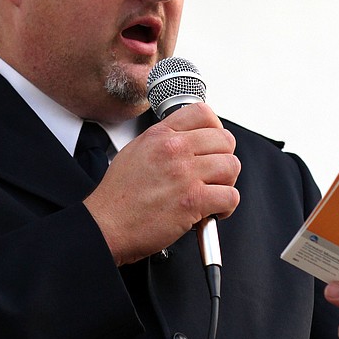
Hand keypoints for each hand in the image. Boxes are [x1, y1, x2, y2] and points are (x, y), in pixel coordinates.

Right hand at [83, 104, 239, 265]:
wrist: (106, 225)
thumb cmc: (118, 197)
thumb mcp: (135, 152)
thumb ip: (163, 142)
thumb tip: (188, 142)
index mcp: (160, 135)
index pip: (204, 113)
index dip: (215, 130)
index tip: (212, 146)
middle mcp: (174, 149)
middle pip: (225, 140)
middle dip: (224, 159)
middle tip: (214, 175)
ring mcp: (184, 174)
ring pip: (231, 166)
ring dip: (226, 183)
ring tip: (213, 194)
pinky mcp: (193, 200)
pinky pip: (230, 196)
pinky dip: (226, 206)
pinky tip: (213, 212)